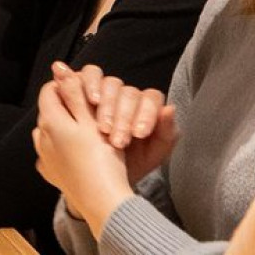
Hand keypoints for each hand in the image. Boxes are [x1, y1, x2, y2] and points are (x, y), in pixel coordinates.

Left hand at [33, 74, 133, 237]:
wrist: (104, 201)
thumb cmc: (102, 157)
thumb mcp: (92, 120)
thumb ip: (75, 93)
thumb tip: (59, 68)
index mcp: (50, 121)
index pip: (50, 89)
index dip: (68, 84)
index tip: (86, 91)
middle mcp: (41, 138)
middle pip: (50, 110)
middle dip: (67, 105)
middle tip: (92, 110)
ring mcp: (45, 157)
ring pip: (51, 131)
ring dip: (65, 126)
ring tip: (87, 131)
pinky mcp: (52, 173)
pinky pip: (53, 152)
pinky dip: (64, 147)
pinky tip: (79, 151)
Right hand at [51, 62, 175, 182]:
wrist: (101, 179)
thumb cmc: (130, 165)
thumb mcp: (152, 155)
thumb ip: (166, 133)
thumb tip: (170, 109)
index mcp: (147, 106)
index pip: (151, 98)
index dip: (147, 114)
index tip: (139, 134)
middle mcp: (126, 95)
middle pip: (129, 92)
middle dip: (124, 118)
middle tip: (117, 141)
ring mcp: (105, 88)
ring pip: (110, 83)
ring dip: (107, 105)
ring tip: (102, 128)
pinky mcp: (84, 85)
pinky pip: (89, 75)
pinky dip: (90, 84)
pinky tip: (90, 101)